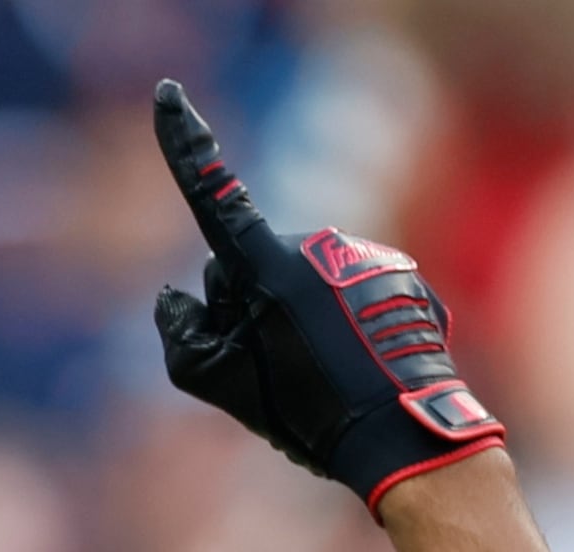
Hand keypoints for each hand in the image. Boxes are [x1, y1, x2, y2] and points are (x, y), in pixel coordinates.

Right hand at [150, 81, 505, 510]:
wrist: (405, 435)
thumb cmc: (309, 413)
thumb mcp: (222, 384)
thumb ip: (179, 336)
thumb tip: (171, 298)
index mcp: (267, 266)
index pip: (213, 198)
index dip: (185, 146)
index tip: (169, 94)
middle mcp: (316, 246)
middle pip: (252, 267)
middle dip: (249, 307)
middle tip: (272, 369)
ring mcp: (362, 257)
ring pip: (303, 281)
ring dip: (300, 317)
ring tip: (324, 376)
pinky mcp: (398, 274)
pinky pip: (348, 291)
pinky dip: (343, 322)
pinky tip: (358, 367)